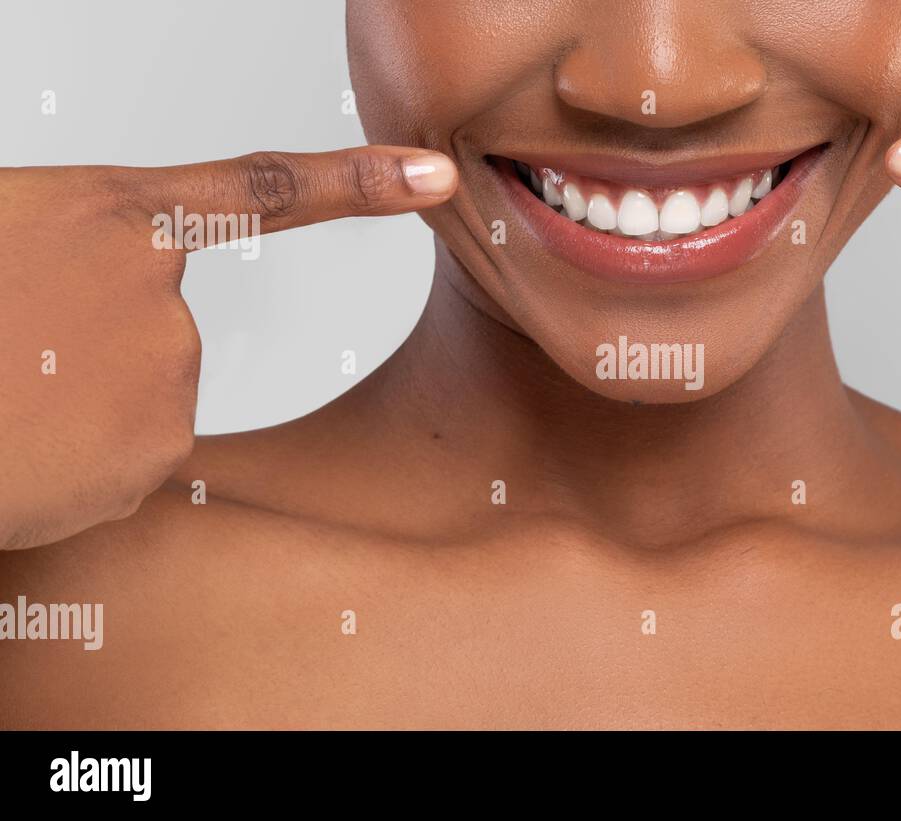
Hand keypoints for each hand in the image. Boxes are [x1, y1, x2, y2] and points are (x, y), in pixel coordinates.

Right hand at [0, 146, 456, 549]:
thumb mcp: (5, 240)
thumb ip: (73, 254)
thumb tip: (105, 293)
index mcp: (107, 216)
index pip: (262, 188)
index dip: (358, 181)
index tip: (436, 175)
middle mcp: (158, 290)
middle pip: (164, 331)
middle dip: (94, 354)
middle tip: (14, 359)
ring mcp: (164, 370)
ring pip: (145, 400)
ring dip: (81, 411)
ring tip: (9, 400)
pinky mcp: (157, 450)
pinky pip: (132, 461)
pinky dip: (79, 465)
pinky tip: (25, 449)